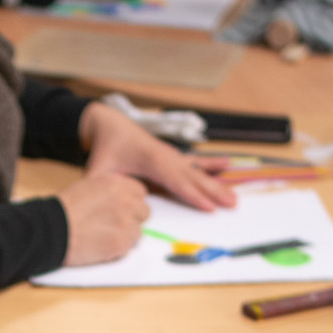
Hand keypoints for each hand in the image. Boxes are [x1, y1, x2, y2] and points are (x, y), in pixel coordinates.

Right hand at [57, 171, 148, 265]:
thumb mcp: (88, 187)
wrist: (50, 230)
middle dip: (132, 220)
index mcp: (116, 183)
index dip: (131, 203)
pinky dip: (116, 249)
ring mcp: (125, 223)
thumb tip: (123, 202)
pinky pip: (128, 248)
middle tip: (112, 225)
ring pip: (137, 232)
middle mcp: (125, 200)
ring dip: (124, 236)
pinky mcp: (121, 243)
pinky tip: (99, 245)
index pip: (140, 193)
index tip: (120, 210)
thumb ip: (110, 192)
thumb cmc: (62, 210)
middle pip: (143, 213)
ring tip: (102, 236)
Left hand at [78, 102, 236, 212]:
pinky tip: (228, 167)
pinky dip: (212, 166)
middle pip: (194, 178)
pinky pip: (195, 163)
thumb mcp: (98, 169)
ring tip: (235, 195)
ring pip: (198, 172)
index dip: (193, 195)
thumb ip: (99, 186)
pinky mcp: (173, 157)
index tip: (209, 207)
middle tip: (233, 205)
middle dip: (214, 192)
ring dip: (217, 184)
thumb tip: (98, 202)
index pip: (176, 181)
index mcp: (151, 160)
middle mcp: (167, 157)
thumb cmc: (105, 148)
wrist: (110, 125)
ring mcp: (172, 156)